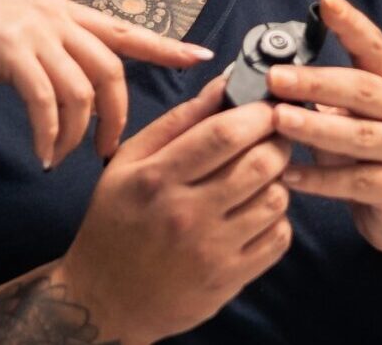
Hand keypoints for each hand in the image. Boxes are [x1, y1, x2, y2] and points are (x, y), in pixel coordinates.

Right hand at [0, 0, 212, 167]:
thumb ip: (48, 45)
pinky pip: (44, 103)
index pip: (126, 29)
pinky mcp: (10, 51)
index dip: (166, 46)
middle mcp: (57, 16)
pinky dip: (49, 134)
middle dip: (119, 117)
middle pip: (112, 69)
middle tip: (112, 151)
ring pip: (82, 90)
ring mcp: (35, 31)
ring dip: (79, 133)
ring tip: (66, 156)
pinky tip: (42, 153)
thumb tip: (67, 79)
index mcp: (63, 9)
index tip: (202, 59)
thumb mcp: (16, 25)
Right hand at [54, 76, 294, 344]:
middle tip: (272, 136)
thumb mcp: (128, 163)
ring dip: (278, 180)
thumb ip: (177, 122)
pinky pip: (278, 238)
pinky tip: (255, 213)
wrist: (103, 298)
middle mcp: (185, 214)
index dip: (257, 112)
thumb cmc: (115, 222)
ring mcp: (211, 250)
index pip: (224, 134)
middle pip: (260, 163)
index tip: (267, 105)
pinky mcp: (229, 279)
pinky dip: (277, 219)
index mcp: (156, 178)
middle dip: (277, 141)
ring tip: (260, 176)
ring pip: (276, 199)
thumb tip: (223, 84)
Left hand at [269, 0, 381, 256]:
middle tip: (276, 77)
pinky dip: (317, 178)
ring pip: (358, 136)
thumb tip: (276, 74)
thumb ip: (330, 96)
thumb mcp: (361, 117)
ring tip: (279, 119)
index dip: (352, 24)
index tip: (326, 1)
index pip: (374, 47)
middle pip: (362, 90)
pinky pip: (352, 182)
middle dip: (317, 82)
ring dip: (315, 127)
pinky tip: (286, 174)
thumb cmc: (378, 154)